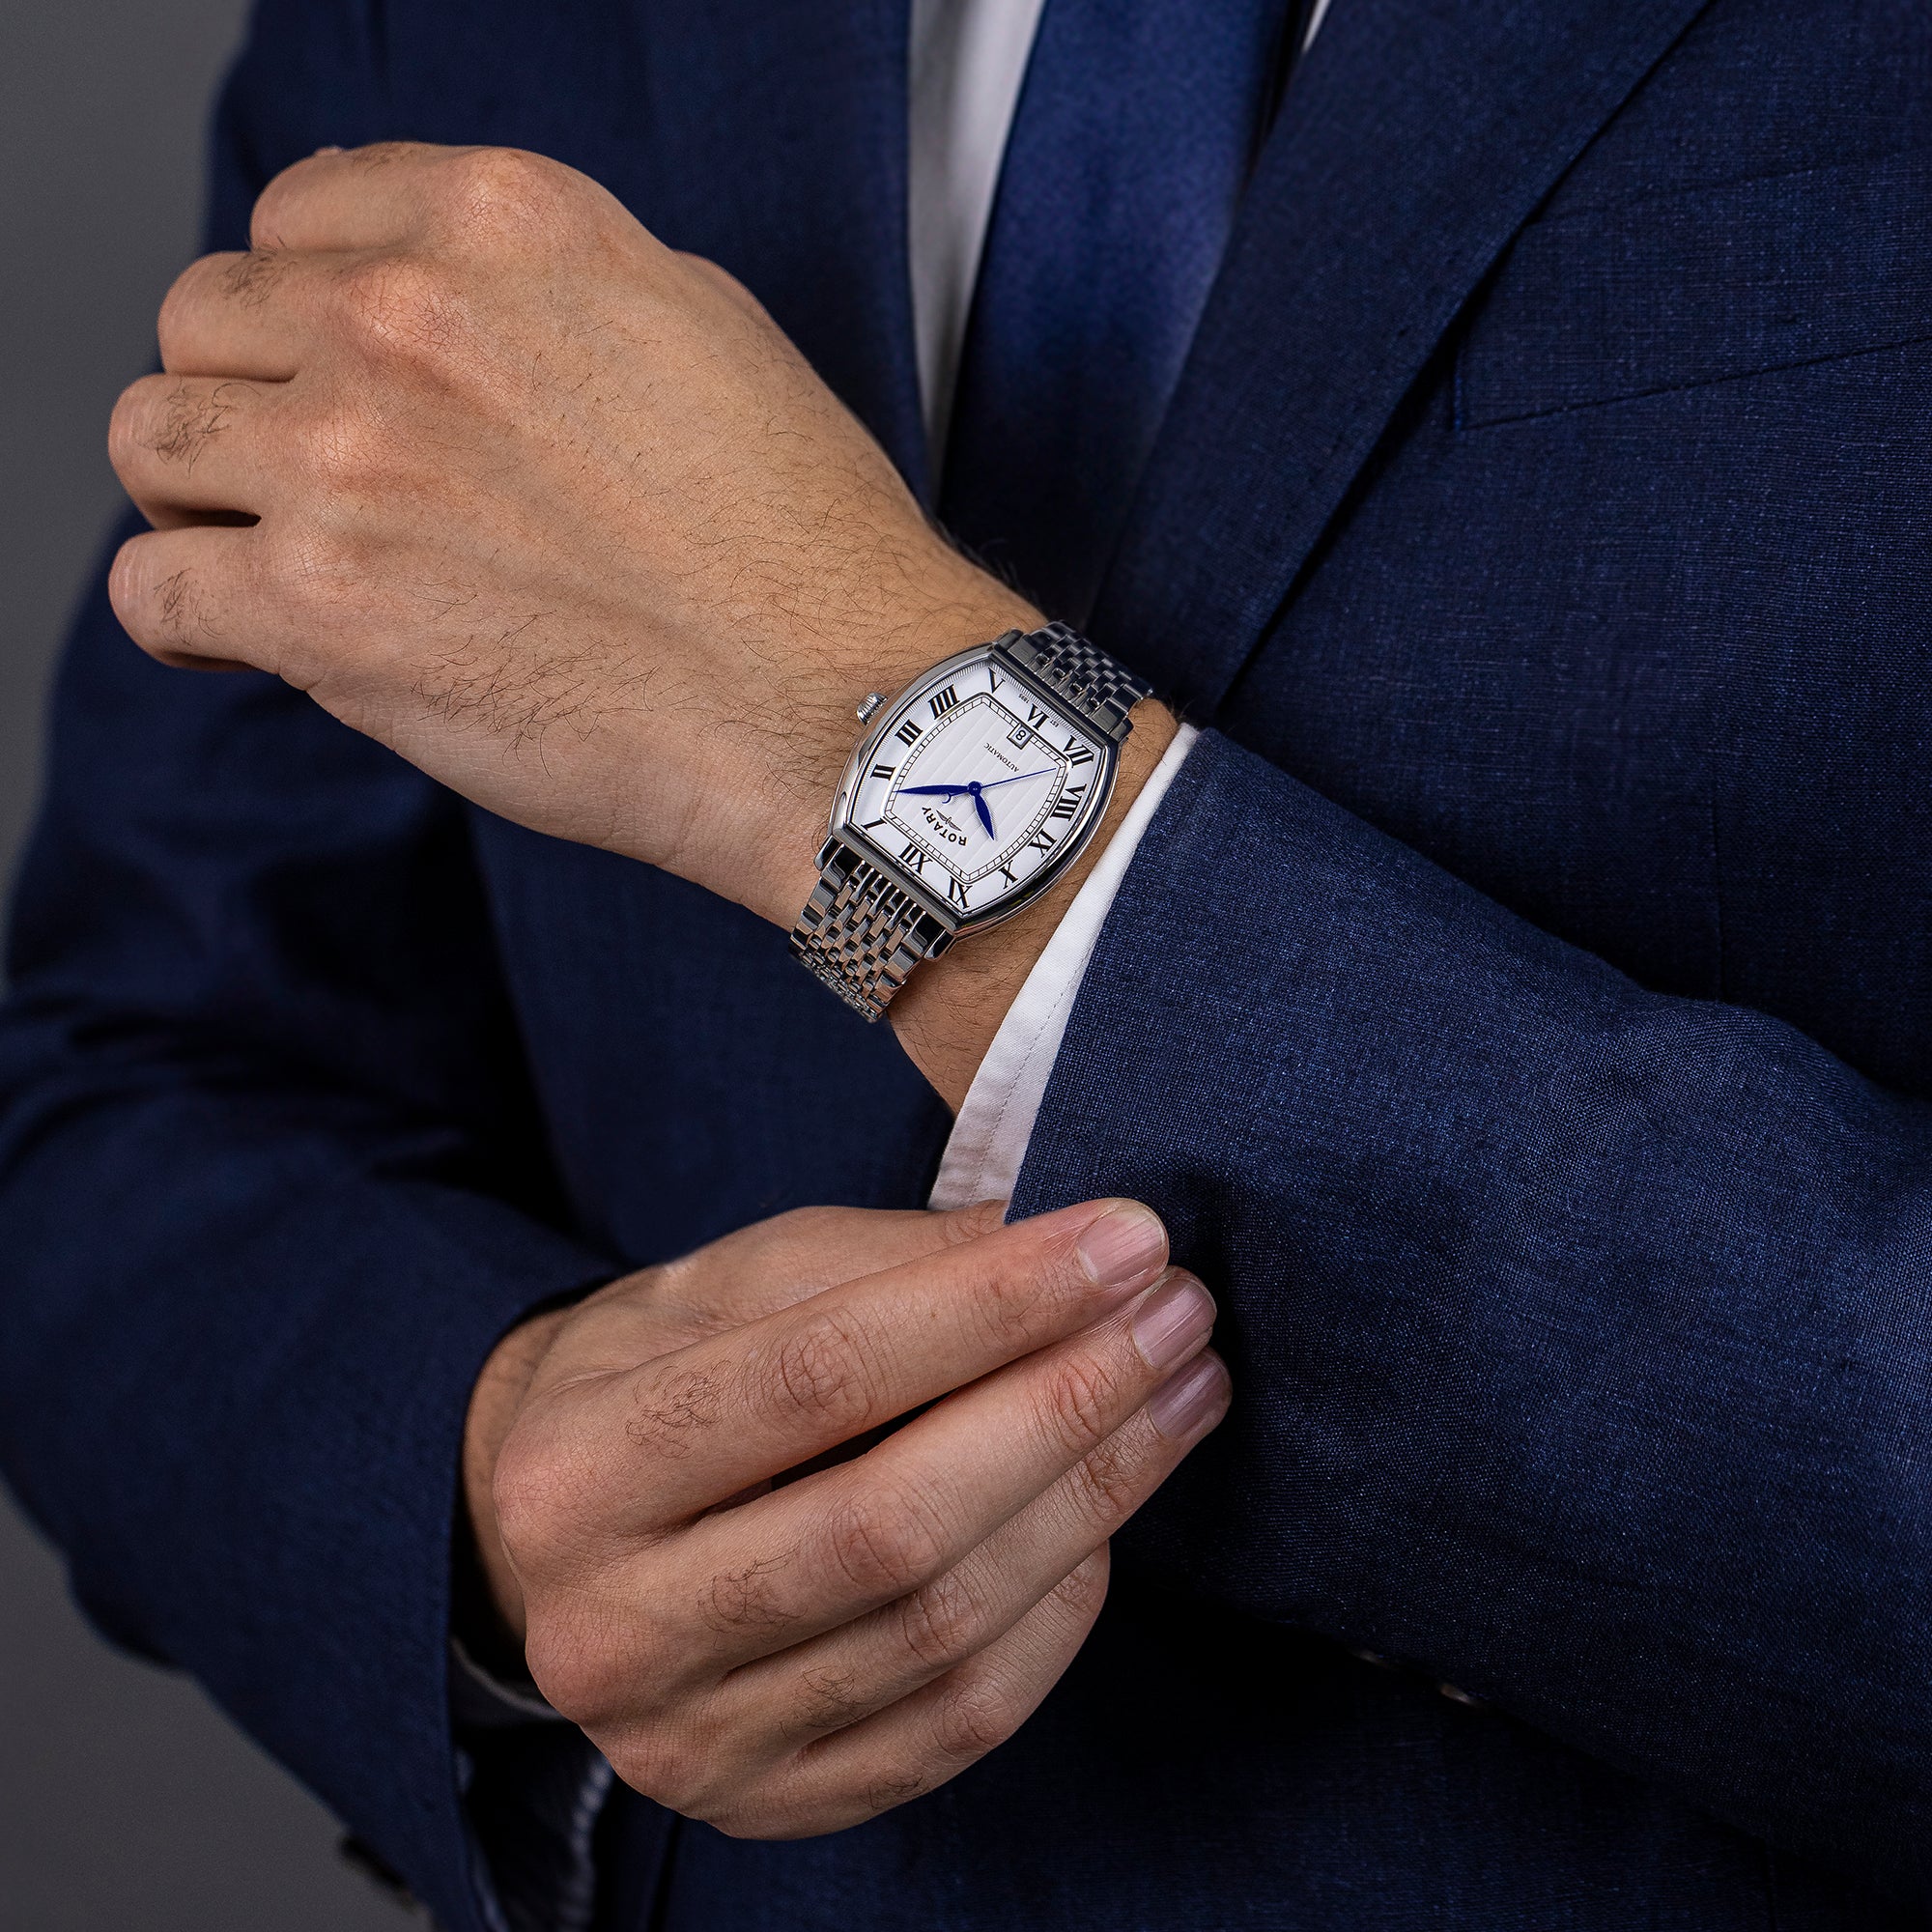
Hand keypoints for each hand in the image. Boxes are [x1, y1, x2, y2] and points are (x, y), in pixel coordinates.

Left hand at [106, 142, 1036, 929]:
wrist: (844, 710)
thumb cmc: (803, 552)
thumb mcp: (700, 332)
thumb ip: (543, 299)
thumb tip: (450, 317)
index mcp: (506, 227)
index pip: (297, 218)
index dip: (304, 310)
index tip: (332, 381)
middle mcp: (407, 317)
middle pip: (206, 319)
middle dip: (248, 400)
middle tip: (313, 485)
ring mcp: (349, 456)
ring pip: (153, 439)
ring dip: (201, 499)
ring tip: (277, 561)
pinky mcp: (318, 607)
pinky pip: (152, 590)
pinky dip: (190, 618)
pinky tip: (257, 642)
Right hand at [463, 1196, 1228, 1836]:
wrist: (558, 1537)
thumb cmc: (663, 1375)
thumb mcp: (739, 1280)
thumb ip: (894, 1261)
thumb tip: (1076, 1241)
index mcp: (579, 1467)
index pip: (818, 1377)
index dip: (993, 1306)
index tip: (1127, 1241)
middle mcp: (611, 1629)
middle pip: (891, 1523)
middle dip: (1067, 1407)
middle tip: (1180, 1319)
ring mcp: (689, 1741)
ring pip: (941, 1628)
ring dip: (1094, 1500)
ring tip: (1180, 1396)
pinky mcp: (770, 1803)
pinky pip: (960, 1720)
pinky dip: (1060, 1614)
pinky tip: (1108, 1522)